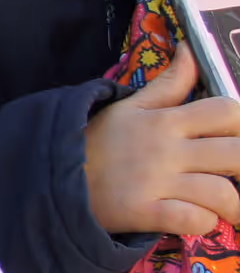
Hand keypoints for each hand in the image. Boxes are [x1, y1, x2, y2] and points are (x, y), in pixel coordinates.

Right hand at [85, 49, 239, 235]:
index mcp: (165, 120)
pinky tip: (200, 219)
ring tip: (231, 211)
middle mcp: (165, 149)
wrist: (51, 176)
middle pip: (236, 154)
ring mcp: (155, 182)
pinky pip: (192, 221)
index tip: (237, 137)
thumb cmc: (97, 141)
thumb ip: (168, 83)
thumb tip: (188, 49)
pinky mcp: (143, 212)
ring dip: (234, 206)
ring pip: (221, 193)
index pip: (225, 111)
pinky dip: (204, 223)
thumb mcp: (130, 106)